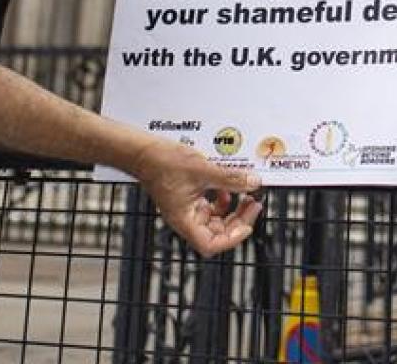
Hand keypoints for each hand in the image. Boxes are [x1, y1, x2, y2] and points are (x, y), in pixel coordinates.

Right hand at [130, 138, 263, 256]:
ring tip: (245, 194)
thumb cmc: (160, 163)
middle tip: (253, 204)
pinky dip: (222, 198)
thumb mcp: (203, 170)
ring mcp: (186, 208)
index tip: (247, 225)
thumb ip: (229, 178)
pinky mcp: (187, 197)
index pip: (210, 245)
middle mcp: (185, 218)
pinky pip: (209, 205)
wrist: (142, 151)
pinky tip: (227, 185)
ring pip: (215, 219)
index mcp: (185, 220)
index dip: (232, 239)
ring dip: (232, 209)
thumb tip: (252, 182)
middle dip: (238, 220)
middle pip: (217, 232)